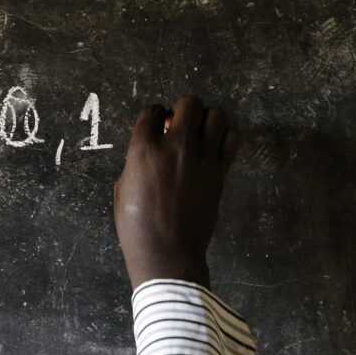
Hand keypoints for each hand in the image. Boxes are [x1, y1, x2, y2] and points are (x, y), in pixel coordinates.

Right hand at [114, 96, 241, 289]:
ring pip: (216, 114)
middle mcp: (175, 145)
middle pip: (189, 103)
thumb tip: (149, 151)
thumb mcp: (122, 187)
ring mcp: (202, 157)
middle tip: (179, 126)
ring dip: (207, 120)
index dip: (153, 117)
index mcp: (144, 149)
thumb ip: (136, 161)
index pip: (151, 111)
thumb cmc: (136, 225)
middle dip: (183, 110)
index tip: (156, 126)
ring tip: (200, 135)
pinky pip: (233, 138)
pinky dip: (226, 137)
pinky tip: (215, 149)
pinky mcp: (220, 171)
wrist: (166, 251)